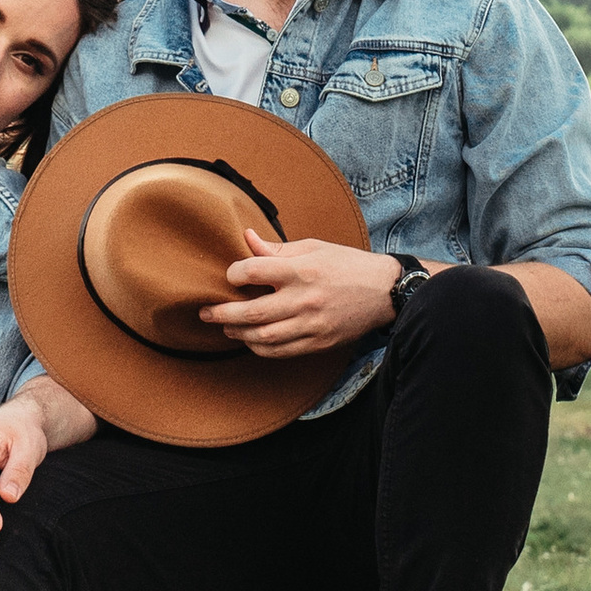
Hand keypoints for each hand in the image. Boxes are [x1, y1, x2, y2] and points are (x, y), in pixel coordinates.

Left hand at [203, 232, 400, 357]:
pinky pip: (280, 351)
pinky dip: (260, 347)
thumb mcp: (314, 247)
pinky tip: (251, 340)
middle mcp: (305, 299)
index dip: (234, 274)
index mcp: (302, 270)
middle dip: (222, 314)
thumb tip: (247, 238)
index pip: (254, 272)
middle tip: (205, 313)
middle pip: (251, 312)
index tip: (230, 276)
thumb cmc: (347, 264)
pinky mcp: (318, 342)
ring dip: (238, 334)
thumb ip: (278, 249)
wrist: (384, 292)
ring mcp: (312, 324)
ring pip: (263, 337)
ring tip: (226, 327)